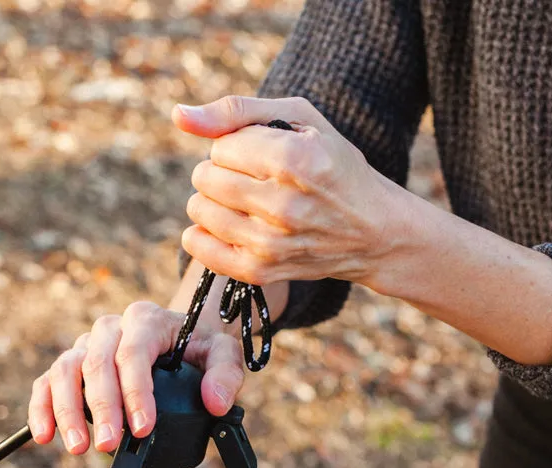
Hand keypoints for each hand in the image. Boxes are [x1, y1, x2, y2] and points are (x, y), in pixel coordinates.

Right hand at [27, 298, 244, 453]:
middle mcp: (111, 328)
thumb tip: (215, 402)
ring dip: (67, 411)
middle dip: (101, 408)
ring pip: (65, 370)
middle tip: (109, 445)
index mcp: (146, 319)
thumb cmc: (200, 346)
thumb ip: (226, 374)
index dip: (135, 391)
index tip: (143, 428)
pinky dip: (42, 408)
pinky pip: (47, 382)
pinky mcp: (72, 365)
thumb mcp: (225, 353)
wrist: (183, 337)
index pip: (133, 352)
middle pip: (95, 363)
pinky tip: (45, 435)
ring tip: (78, 447)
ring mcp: (87, 345)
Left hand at [174, 95, 415, 287]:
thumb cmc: (332, 163)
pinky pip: (198, 246)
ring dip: (213, 200)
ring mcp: (270, 243)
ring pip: (199, 209)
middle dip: (222, 171)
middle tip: (252, 178)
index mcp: (294, 160)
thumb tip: (178, 115)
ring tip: (244, 200)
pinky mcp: (260, 271)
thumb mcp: (298, 119)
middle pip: (206, 177)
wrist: (373, 231)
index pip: (221, 146)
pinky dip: (203, 233)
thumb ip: (235, 111)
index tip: (263, 154)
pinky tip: (228, 224)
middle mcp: (282, 204)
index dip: (237, 145)